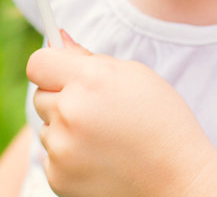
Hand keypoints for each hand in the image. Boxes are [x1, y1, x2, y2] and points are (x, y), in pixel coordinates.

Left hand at [26, 30, 216, 196]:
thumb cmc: (160, 120)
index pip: (38, 63)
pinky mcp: (59, 178)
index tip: (60, 72)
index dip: (49, 66)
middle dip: (61, 98)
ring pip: (46, 128)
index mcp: (89, 81)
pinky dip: (68, 156)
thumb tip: (58, 39)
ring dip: (65, 128)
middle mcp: (70, 113)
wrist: (178, 178)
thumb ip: (88, 57)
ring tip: (103, 137)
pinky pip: (50, 156)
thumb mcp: (133, 76)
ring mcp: (62, 149)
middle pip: (40, 95)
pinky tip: (99, 158)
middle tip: (95, 109)